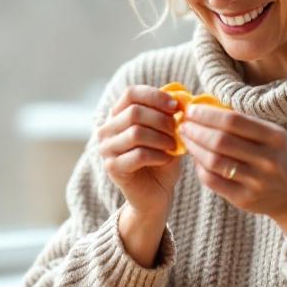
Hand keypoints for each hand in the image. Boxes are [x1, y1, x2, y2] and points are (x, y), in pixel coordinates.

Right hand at [96, 86, 184, 219]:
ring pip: (136, 133)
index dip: (155, 96)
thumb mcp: (168, 134)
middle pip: (134, 112)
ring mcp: (106, 149)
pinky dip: (158, 155)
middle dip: (162, 120)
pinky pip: (138, 155)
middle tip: (177, 130)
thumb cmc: (162, 160)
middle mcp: (106, 129)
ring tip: (173, 146)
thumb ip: (169, 116)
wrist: (155, 193)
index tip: (175, 107)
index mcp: (117, 115)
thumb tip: (180, 96)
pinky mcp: (112, 168)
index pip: (131, 93)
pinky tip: (166, 158)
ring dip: (161, 139)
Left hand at [179, 105, 286, 261]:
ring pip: (214, 162)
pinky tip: (195, 159)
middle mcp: (268, 160)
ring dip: (194, 148)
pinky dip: (200, 168)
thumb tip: (204, 107)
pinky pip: (213, 181)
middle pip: (220, 141)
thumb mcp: (272, 135)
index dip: (207, 114)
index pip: (233, 121)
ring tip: (186, 139)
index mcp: (275, 137)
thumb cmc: (277, 157)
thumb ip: (244, 123)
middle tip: (182, 124)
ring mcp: (257, 182)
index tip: (191, 110)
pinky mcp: (245, 199)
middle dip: (196, 130)